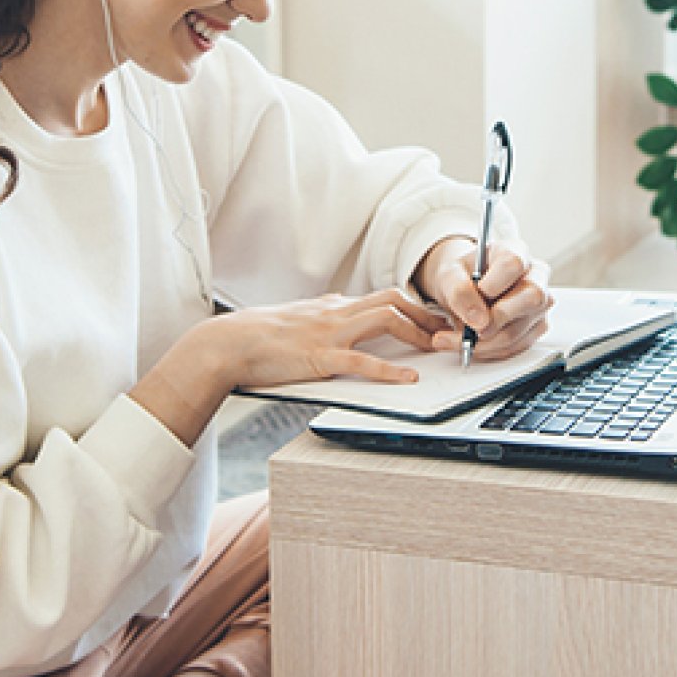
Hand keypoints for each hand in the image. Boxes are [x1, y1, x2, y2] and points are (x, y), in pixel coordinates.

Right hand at [132, 288, 445, 448]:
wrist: (227, 343)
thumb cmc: (257, 336)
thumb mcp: (298, 318)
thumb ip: (324, 314)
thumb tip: (341, 308)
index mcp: (332, 305)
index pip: (384, 296)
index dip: (416, 305)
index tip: (436, 318)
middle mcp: (336, 312)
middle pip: (394, 299)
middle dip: (426, 313)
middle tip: (449, 330)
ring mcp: (329, 332)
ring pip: (385, 319)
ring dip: (417, 332)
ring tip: (437, 348)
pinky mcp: (320, 356)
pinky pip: (361, 361)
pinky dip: (389, 370)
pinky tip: (407, 380)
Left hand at [413, 236, 552, 361]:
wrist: (463, 290)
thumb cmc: (461, 276)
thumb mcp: (450, 276)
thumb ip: (460, 291)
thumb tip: (478, 320)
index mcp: (515, 251)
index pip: (514, 263)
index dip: (496, 283)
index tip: (479, 292)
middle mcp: (535, 276)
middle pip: (531, 298)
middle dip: (497, 319)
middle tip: (472, 328)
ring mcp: (540, 303)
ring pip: (521, 328)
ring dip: (486, 342)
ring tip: (458, 339)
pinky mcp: (536, 326)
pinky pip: (516, 345)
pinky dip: (490, 350)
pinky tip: (471, 345)